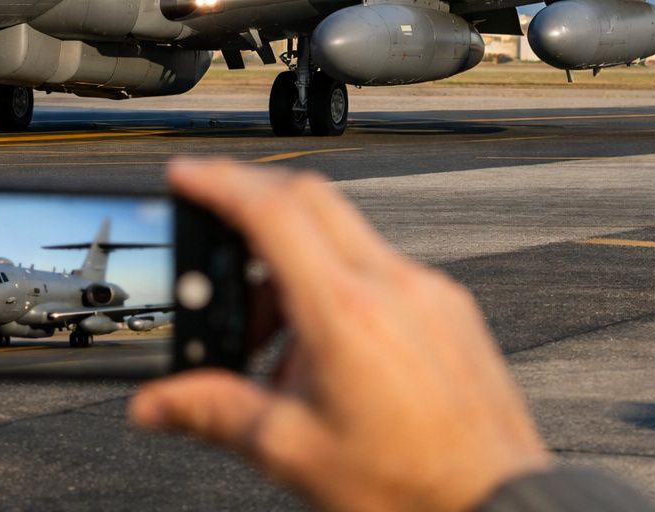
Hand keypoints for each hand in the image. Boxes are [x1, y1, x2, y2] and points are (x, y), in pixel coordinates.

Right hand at [130, 158, 550, 511]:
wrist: (498, 509)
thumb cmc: (412, 488)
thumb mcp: (293, 452)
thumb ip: (215, 414)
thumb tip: (157, 403)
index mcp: (346, 313)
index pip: (273, 212)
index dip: (220, 183)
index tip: (186, 175)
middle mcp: (394, 286)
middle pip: (310, 197)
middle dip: (252, 198)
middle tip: (214, 227)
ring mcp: (428, 291)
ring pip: (345, 231)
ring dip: (294, 253)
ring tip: (269, 331)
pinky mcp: (450, 307)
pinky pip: (381, 264)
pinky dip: (338, 279)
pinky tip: (323, 343)